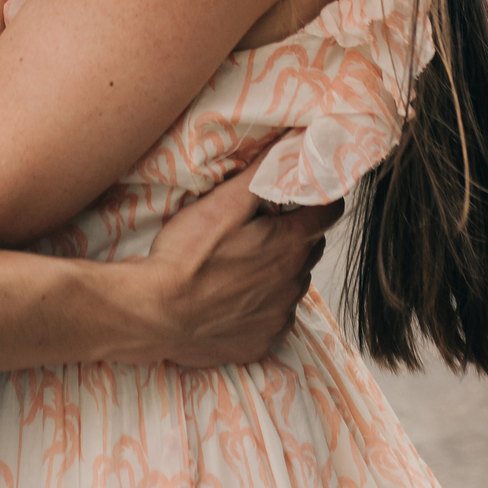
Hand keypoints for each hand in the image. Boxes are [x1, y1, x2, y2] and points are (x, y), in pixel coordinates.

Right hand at [142, 169, 342, 366]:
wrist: (157, 313)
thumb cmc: (187, 255)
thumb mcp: (223, 202)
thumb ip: (261, 174)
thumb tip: (289, 145)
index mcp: (288, 246)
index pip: (330, 212)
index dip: (319, 197)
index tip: (303, 191)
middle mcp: (293, 284)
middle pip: (311, 247)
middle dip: (296, 231)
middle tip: (262, 223)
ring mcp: (279, 317)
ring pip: (294, 281)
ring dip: (280, 267)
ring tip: (242, 260)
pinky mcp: (263, 341)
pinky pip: (277, 314)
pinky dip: (265, 302)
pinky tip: (235, 294)